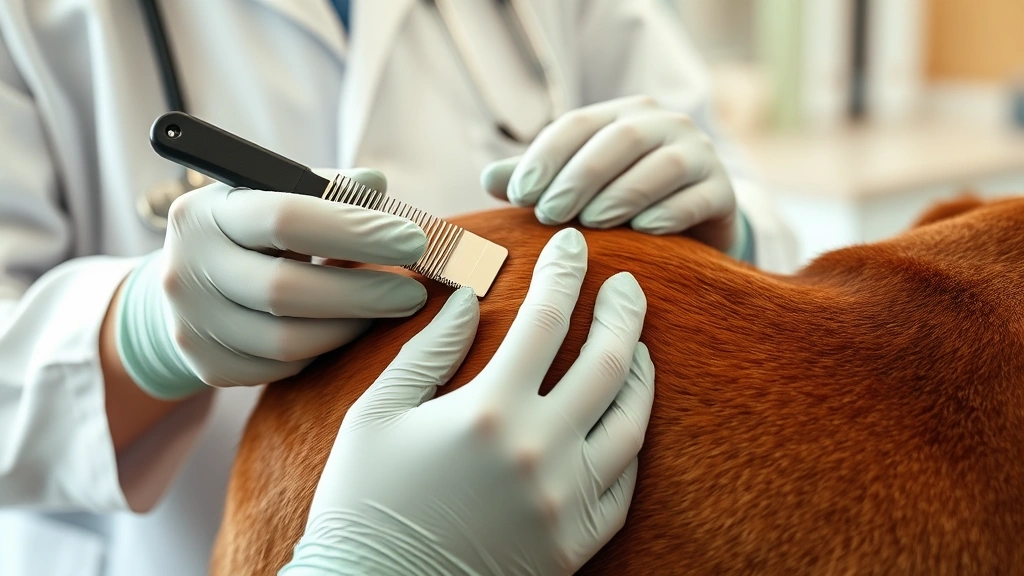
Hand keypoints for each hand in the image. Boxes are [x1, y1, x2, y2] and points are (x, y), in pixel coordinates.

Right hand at [115, 169, 427, 398]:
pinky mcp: (208, 366)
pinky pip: (282, 367)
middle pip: (285, 289)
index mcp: (206, 212)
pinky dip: (322, 349)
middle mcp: (187, 268)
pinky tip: (345, 329)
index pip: (285, 218)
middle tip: (414, 292)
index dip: (355, 230)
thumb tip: (374, 185)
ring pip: (288, 340)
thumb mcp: (275, 197)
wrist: (191, 286)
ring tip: (387, 309)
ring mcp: (191, 324)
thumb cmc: (253, 233)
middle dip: (363, 292)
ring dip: (350, 326)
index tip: (412, 239)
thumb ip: (326, 189)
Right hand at [280, 228, 655, 575]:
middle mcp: (540, 454)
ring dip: (640, 374)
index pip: (546, 319)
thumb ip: (429, 350)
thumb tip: (467, 297)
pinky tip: (623, 419)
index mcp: (489, 412)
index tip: (573, 245)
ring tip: (636, 346)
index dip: (565, 273)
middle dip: (624, 313)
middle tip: (628, 284)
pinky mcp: (574, 545)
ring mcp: (565, 503)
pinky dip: (629, 444)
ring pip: (631, 423)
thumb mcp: (377, 414)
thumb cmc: (362, 500)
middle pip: (607, 364)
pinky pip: (624, 485)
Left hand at [482, 95, 740, 253]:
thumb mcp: (576, 190)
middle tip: (550, 213)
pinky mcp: (722, 192)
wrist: (690, 228)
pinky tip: (642, 232)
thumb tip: (489, 178)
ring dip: (623, 193)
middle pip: (620, 139)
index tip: (518, 196)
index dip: (545, 157)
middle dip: (580, 175)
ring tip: (591, 223)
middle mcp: (664, 125)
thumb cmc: (619, 205)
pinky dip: (668, 213)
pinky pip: (697, 198)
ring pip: (663, 166)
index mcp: (621, 115)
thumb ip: (534, 182)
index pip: (576, 125)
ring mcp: (700, 155)